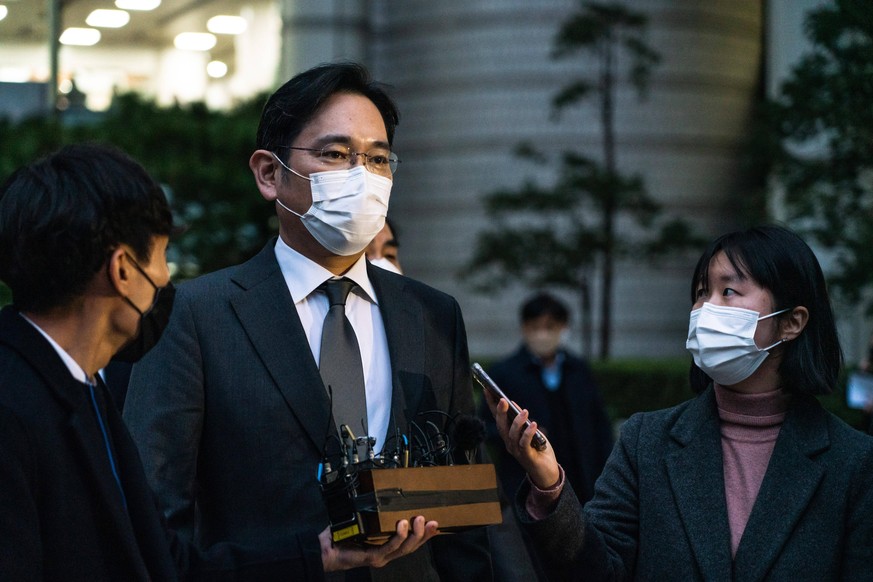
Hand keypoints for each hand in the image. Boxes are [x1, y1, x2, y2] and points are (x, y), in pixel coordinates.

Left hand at [320, 516, 438, 571]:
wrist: (326, 549)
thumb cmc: (343, 535)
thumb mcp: (364, 522)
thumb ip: (377, 514)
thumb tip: (387, 493)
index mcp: (387, 546)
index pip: (411, 542)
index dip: (425, 535)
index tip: (436, 524)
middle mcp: (386, 553)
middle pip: (412, 547)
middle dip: (424, 535)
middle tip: (432, 521)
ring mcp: (380, 556)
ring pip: (404, 548)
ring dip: (414, 534)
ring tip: (419, 520)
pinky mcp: (372, 557)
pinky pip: (389, 547)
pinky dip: (397, 537)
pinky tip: (402, 527)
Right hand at [481, 386, 559, 489]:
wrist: (547, 473)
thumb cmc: (538, 450)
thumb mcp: (531, 431)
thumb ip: (522, 421)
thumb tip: (515, 405)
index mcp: (508, 436)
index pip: (497, 418)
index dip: (491, 404)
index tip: (487, 390)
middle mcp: (509, 443)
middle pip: (501, 426)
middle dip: (500, 412)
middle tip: (502, 400)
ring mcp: (516, 451)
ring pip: (512, 435)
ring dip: (517, 422)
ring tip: (524, 412)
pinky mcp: (526, 457)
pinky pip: (524, 443)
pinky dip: (528, 433)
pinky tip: (533, 424)